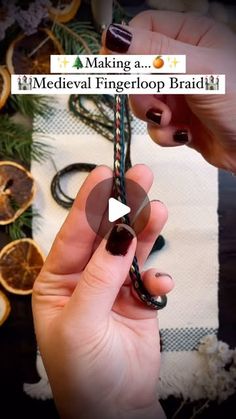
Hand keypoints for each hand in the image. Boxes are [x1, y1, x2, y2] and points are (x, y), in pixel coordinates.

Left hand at [32, 165, 172, 418]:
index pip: (74, 233)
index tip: (105, 174)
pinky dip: (157, 274)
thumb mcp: (81, 322)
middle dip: (123, 206)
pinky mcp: (138, 297)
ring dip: (145, 230)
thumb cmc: (83, 372)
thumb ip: (100, 276)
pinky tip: (159, 281)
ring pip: (131, 248)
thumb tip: (119, 235)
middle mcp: (84, 277)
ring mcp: (113, 285)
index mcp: (57, 280)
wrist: (115, 408)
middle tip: (140, 177)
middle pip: (106, 233)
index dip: (90, 203)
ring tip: (159, 210)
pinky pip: (149, 275)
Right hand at [102, 11, 235, 172]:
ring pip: (142, 100)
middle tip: (155, 106)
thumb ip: (155, 53)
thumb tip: (112, 36)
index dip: (125, 48)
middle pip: (137, 70)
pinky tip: (182, 135)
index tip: (116, 69)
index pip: (142, 31)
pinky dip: (163, 133)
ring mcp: (178, 92)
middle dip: (141, 92)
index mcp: (189, 36)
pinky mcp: (177, 119)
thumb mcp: (197, 70)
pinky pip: (154, 124)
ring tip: (171, 122)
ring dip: (151, 116)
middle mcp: (181, 62)